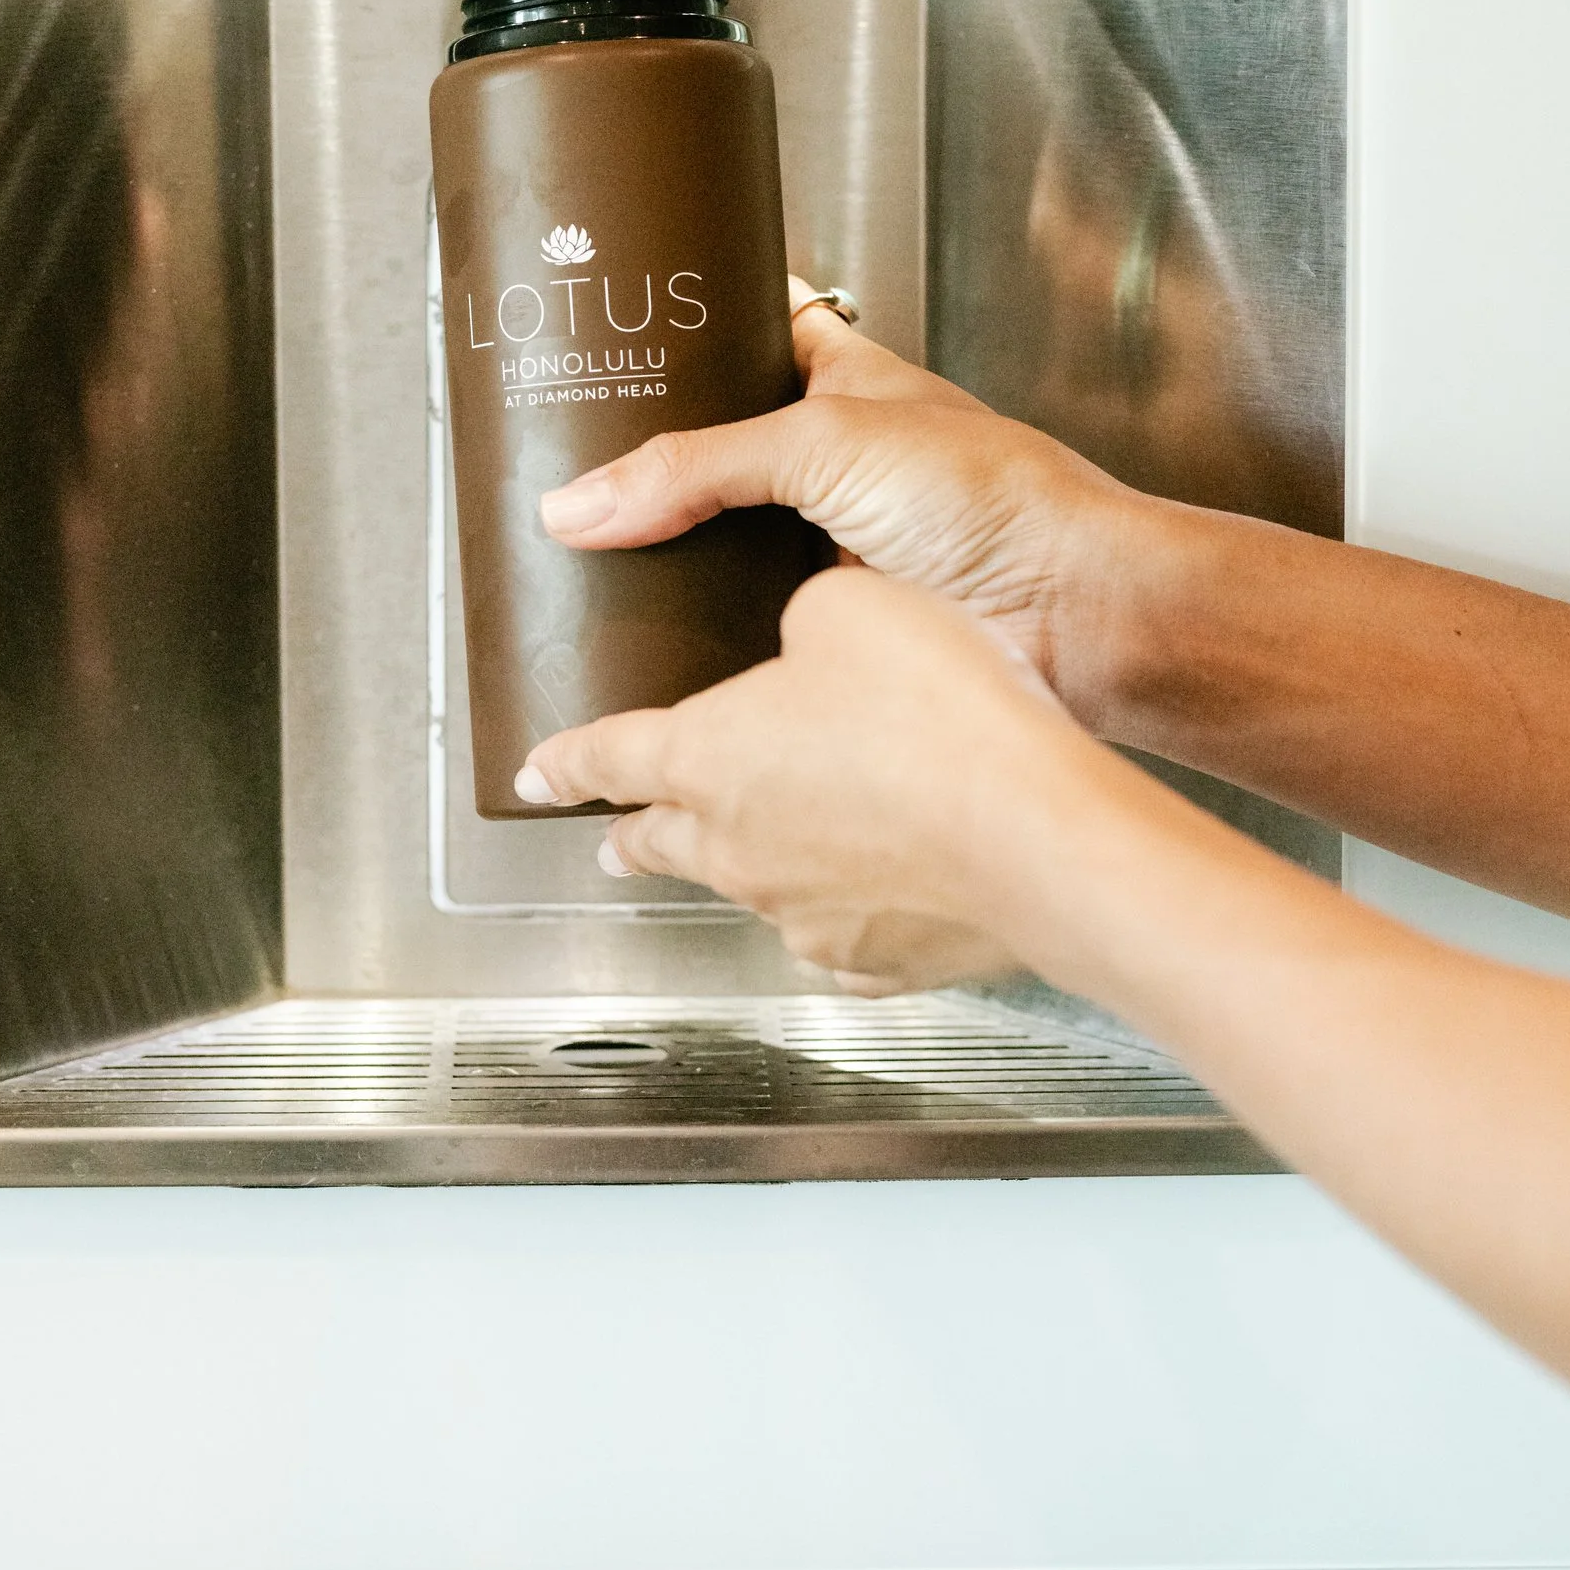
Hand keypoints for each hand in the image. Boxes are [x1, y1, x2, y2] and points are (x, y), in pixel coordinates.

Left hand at [517, 565, 1077, 992]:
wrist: (1036, 831)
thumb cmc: (939, 710)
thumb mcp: (847, 607)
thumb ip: (802, 623)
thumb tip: (806, 645)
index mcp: (707, 756)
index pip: (607, 759)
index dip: (564, 765)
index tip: (534, 779)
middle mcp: (738, 846)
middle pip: (661, 843)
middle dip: (635, 834)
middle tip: (615, 839)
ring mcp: (806, 915)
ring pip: (753, 888)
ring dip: (751, 865)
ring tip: (770, 847)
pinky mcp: (879, 962)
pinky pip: (843, 940)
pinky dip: (847, 913)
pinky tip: (875, 894)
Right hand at [536, 280, 1154, 714]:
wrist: (1073, 613)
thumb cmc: (998, 498)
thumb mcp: (827, 442)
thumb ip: (699, 464)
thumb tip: (581, 501)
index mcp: (841, 376)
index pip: (749, 323)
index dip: (687, 322)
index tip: (605, 323)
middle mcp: (833, 455)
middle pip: (715, 443)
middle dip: (650, 454)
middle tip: (560, 454)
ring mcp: (829, 539)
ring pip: (720, 535)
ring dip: (665, 548)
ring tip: (575, 548)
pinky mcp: (829, 619)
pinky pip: (738, 616)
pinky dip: (693, 625)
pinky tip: (639, 631)